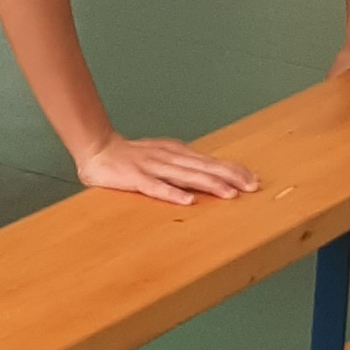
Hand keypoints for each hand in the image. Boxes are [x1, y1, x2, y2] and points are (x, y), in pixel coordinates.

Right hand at [77, 133, 260, 206]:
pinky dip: (172, 193)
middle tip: (252, 186)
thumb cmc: (130, 156)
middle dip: (230, 177)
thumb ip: (182, 164)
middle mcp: (169, 158)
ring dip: (209, 184)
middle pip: (204, 167)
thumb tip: (207, 173)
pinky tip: (188, 201)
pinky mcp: (135, 178)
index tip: (252, 179)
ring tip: (230, 194)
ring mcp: (153, 167)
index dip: (232, 169)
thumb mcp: (162, 155)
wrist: (97, 148)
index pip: (210, 162)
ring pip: (186, 176)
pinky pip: (156, 187)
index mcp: (177, 153)